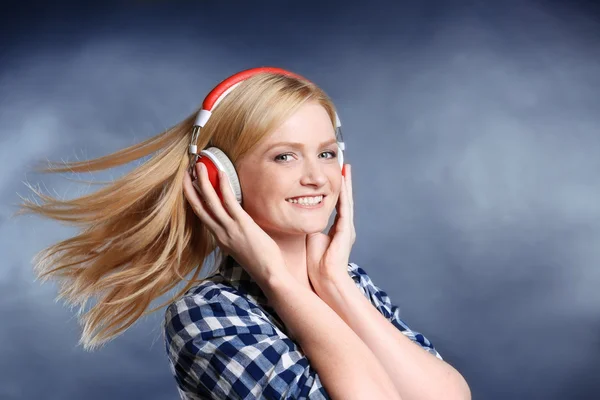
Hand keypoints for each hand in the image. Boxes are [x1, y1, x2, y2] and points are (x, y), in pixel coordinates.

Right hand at [183, 162, 285, 284]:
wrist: (268, 274)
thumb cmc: (260, 262)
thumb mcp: (241, 248)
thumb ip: (235, 235)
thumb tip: (237, 224)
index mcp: (219, 239)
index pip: (201, 216)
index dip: (193, 199)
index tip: (189, 186)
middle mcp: (220, 233)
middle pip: (199, 207)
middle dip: (191, 188)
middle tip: (186, 172)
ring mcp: (229, 228)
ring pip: (211, 201)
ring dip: (204, 182)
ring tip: (200, 166)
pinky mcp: (242, 224)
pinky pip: (229, 202)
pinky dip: (224, 187)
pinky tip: (221, 174)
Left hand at [306, 164, 355, 290]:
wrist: (325, 278)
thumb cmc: (316, 264)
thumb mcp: (310, 239)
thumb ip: (307, 226)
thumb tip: (296, 214)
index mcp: (335, 229)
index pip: (335, 204)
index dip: (334, 189)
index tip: (332, 175)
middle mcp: (344, 226)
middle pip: (343, 198)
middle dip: (343, 181)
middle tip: (342, 163)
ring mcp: (347, 227)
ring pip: (346, 199)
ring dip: (345, 183)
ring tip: (345, 166)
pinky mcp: (346, 229)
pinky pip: (345, 207)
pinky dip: (344, 193)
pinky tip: (343, 181)